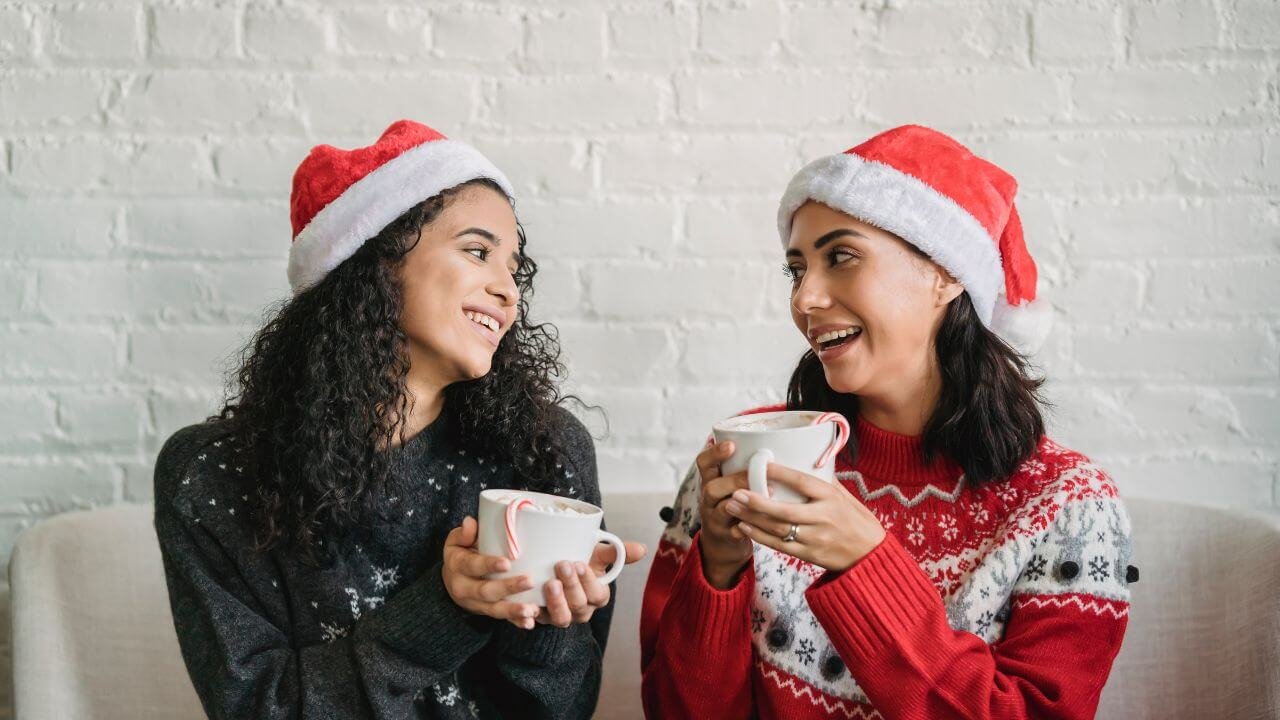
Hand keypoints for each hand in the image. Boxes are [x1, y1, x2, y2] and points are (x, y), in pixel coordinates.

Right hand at [442, 516, 540, 628]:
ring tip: (531, 609)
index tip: (507, 563)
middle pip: (485, 590)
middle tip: (529, 581)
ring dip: (513, 610)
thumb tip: (470, 522)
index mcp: (458, 566)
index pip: (473, 566)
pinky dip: (515, 621)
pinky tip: (529, 622)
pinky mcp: (486, 612)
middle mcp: (464, 588)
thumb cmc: (461, 552)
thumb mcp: (456, 541)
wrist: (452, 580)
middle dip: (508, 587)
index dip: (489, 565)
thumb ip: (464, 533)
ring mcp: (475, 603)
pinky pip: (501, 618)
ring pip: (494, 609)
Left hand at [534, 541, 646, 626]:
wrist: (553, 567)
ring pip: (562, 618)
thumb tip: (642, 549)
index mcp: (597, 596)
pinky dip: (532, 617)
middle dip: (572, 586)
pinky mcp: (541, 617)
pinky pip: (537, 622)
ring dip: (556, 603)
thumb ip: (617, 552)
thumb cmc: (580, 559)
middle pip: (580, 605)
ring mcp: (562, 616)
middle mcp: (582, 610)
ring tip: (549, 583)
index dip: (589, 581)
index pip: (597, 594)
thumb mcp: (597, 554)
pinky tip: (529, 606)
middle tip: (562, 564)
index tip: (580, 563)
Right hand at [694, 440, 752, 588]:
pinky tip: (763, 523)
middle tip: (755, 475)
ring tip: (766, 496)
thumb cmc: (733, 505)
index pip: (703, 463)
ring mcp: (715, 519)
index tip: (732, 445)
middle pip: (711, 487)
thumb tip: (776, 442)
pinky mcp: (726, 536)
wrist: (722, 542)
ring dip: (743, 503)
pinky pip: (735, 532)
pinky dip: (748, 527)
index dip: (714, 453)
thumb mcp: (730, 485)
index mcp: (711, 481)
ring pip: (721, 510)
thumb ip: (743, 468)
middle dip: (734, 480)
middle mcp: (709, 500)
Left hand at [723, 463, 884, 571]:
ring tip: (731, 506)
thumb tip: (801, 460)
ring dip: (752, 518)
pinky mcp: (809, 555)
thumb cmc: (857, 521)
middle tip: (735, 491)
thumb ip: (822, 482)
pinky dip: (759, 536)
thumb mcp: (845, 496)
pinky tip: (743, 527)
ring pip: (777, 529)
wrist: (870, 556)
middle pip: (784, 511)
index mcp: (831, 499)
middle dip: (757, 502)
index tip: (760, 463)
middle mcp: (822, 518)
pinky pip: (780, 546)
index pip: (802, 483)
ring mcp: (814, 539)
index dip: (780, 473)